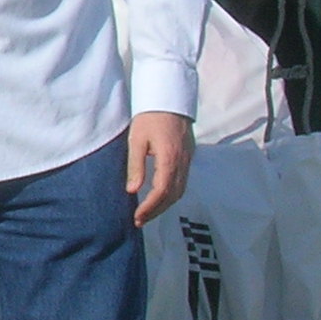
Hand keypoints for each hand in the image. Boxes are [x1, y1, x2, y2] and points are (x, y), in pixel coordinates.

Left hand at [127, 112, 193, 226]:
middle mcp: (182, 162)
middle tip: (139, 220)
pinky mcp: (188, 157)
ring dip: (164, 205)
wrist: (169, 99)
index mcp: (170, 158)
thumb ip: (136, 166)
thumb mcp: (137, 140)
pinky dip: (171, 194)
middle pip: (173, 195)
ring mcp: (188, 160)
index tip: (137, 216)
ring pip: (180, 190)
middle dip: (157, 210)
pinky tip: (159, 198)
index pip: (162, 190)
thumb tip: (132, 190)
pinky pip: (182, 182)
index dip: (150, 207)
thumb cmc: (150, 117)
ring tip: (147, 213)